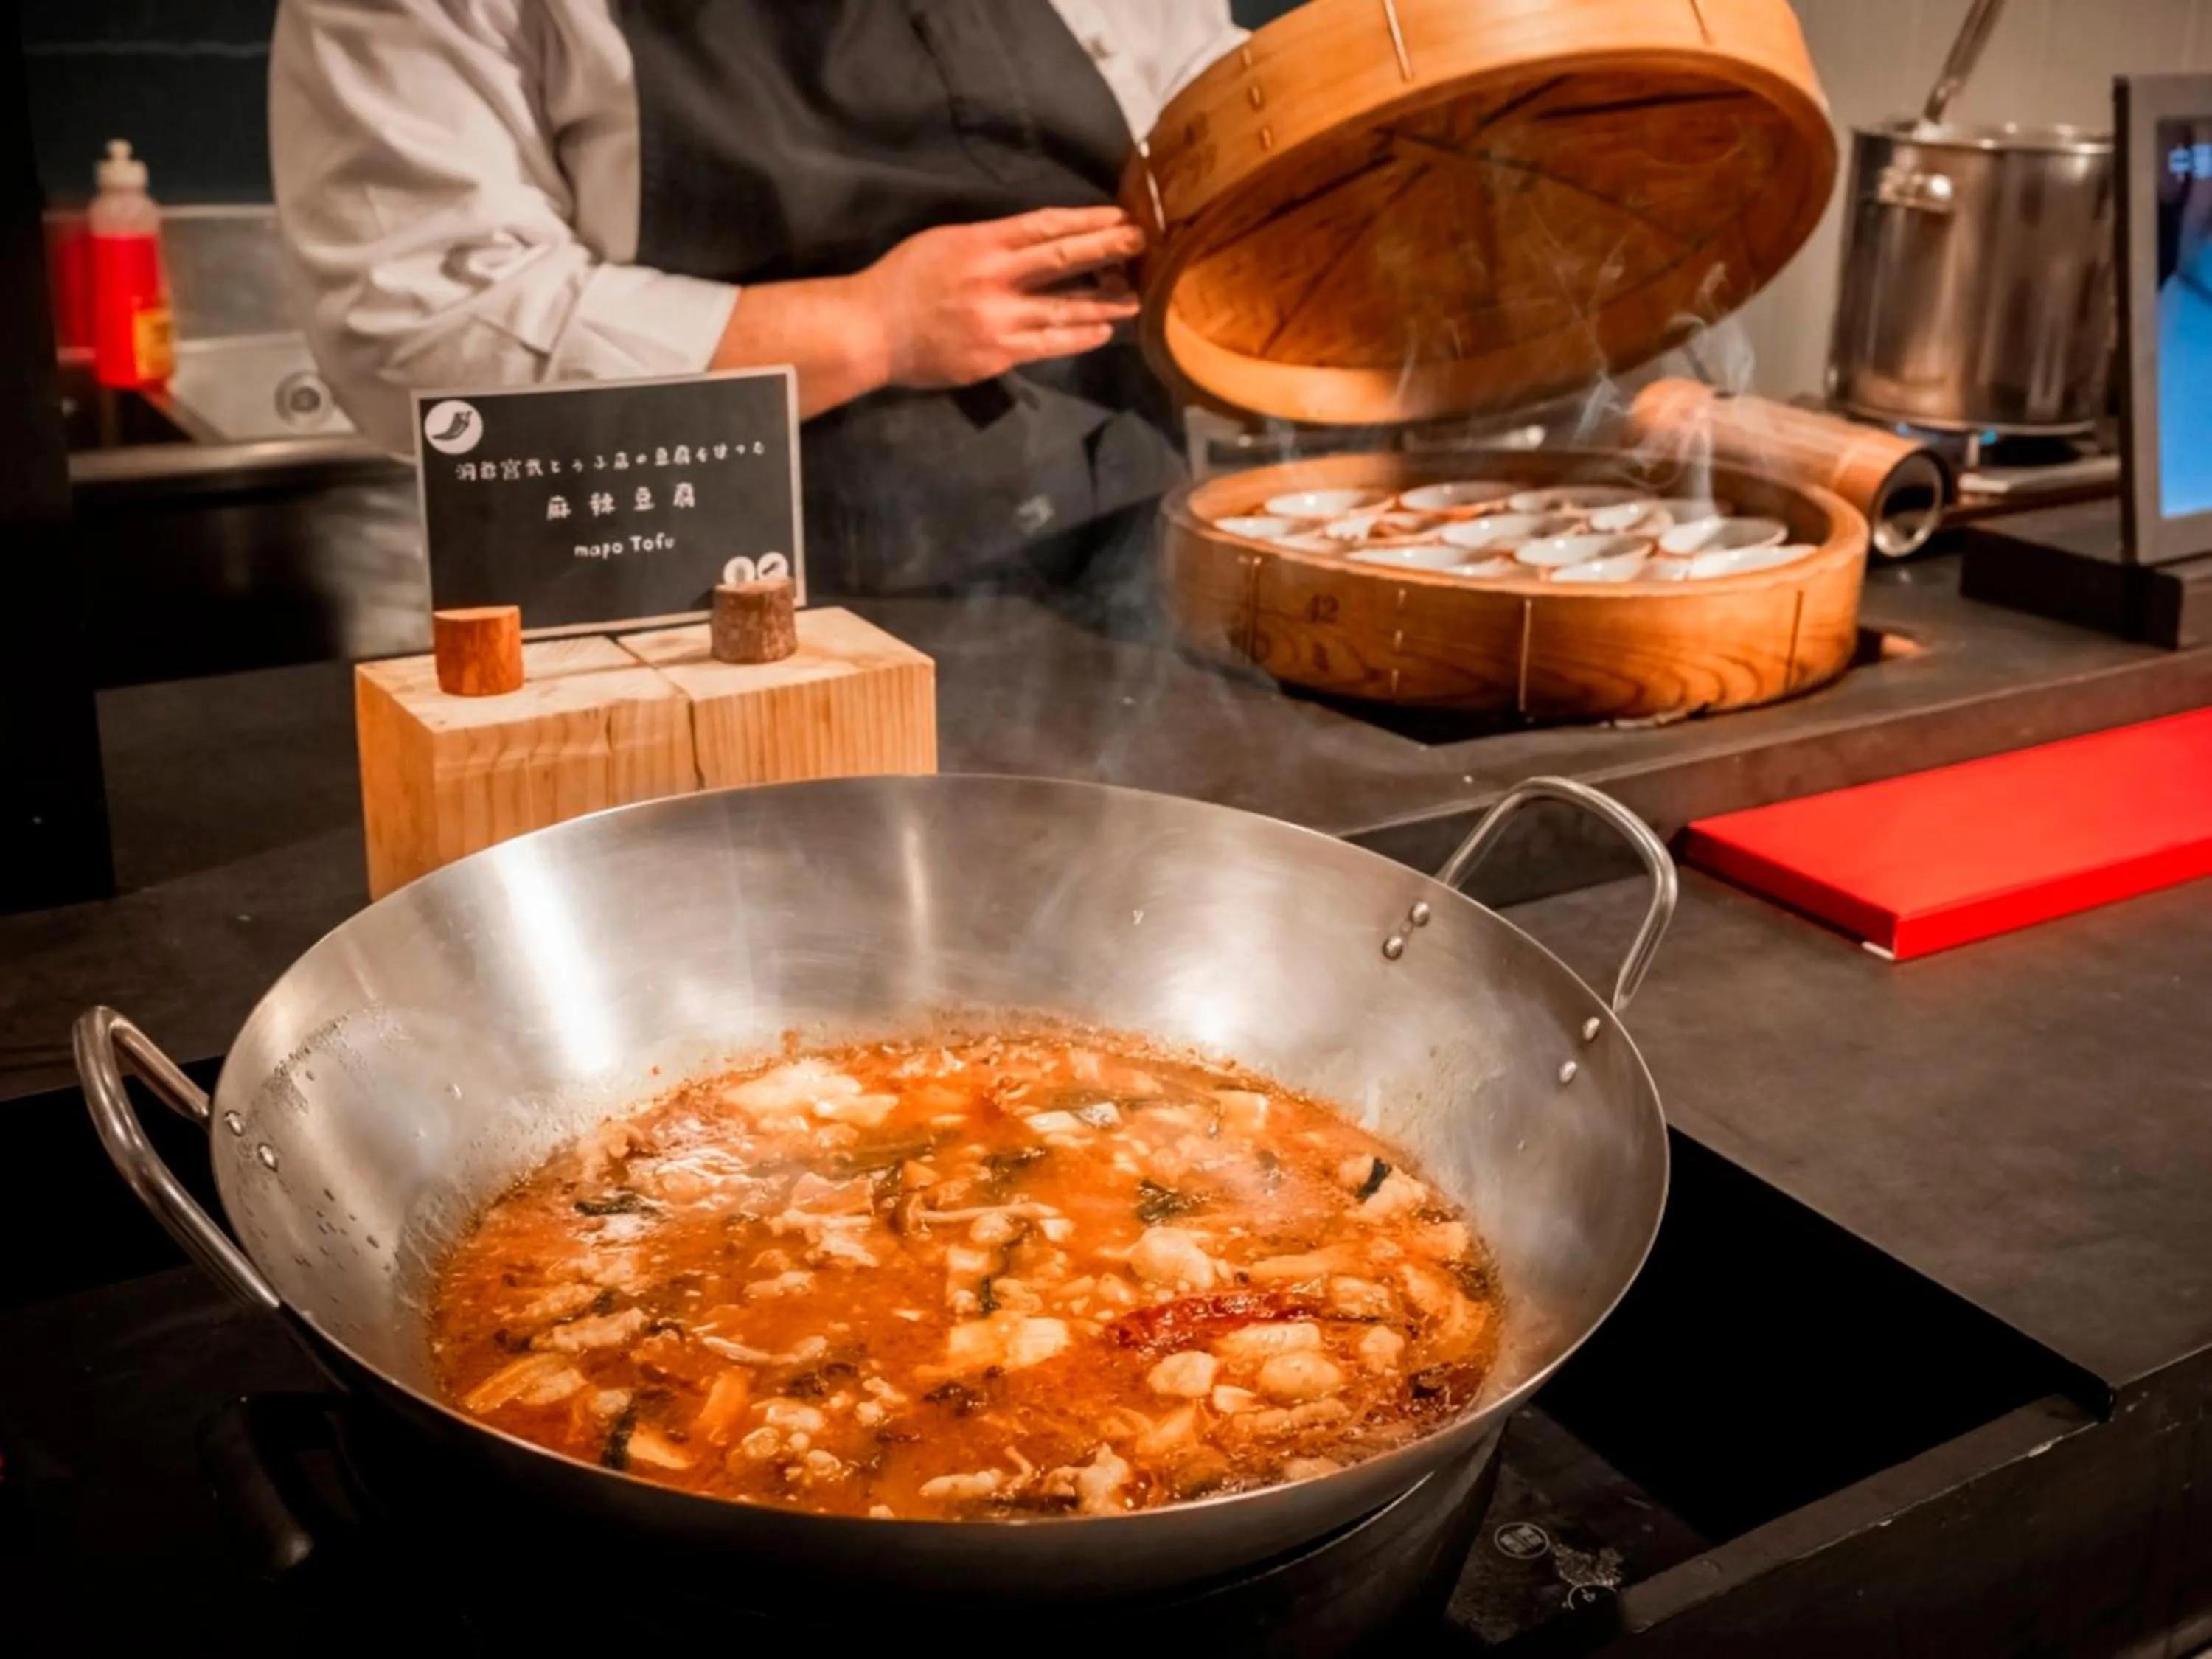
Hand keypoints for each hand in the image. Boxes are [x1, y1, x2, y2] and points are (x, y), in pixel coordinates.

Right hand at [852, 205, 1146, 389]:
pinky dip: (1077, 338)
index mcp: (981, 243)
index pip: (1046, 226)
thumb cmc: (903, 281)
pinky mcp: (997, 354)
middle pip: (1063, 259)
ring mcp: (998, 320)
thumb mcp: (944, 241)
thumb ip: (990, 242)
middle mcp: (995, 278)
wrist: (871, 331)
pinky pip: (1047, 345)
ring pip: (1064, 309)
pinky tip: (1100, 332)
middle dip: (1108, 250)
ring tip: (1135, 298)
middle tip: (1144, 245)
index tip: (1120, 217)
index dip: (1088, 221)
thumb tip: (1035, 241)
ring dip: (1104, 303)